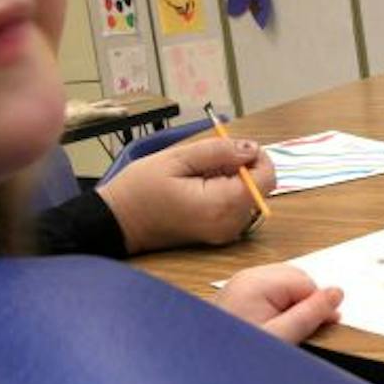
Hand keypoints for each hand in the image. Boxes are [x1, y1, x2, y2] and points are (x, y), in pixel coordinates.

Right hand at [97, 135, 278, 252]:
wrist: (118, 223)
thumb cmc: (140, 190)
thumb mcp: (177, 158)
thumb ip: (218, 151)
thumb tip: (250, 148)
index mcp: (221, 205)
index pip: (266, 179)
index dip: (257, 158)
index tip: (233, 148)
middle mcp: (230, 224)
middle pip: (260, 188)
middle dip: (242, 168)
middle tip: (208, 161)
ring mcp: (225, 233)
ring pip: (249, 197)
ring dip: (233, 180)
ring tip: (199, 175)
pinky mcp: (218, 235)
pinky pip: (236, 208)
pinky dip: (226, 192)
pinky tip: (199, 188)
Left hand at [216, 264, 342, 344]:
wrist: (205, 369)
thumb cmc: (236, 355)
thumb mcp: (282, 337)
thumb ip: (311, 313)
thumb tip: (336, 293)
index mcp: (257, 282)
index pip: (306, 282)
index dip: (318, 306)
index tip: (320, 328)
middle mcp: (246, 278)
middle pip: (295, 281)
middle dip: (304, 305)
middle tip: (302, 333)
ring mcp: (239, 286)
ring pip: (283, 288)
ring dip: (291, 307)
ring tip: (284, 334)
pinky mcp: (236, 296)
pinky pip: (268, 295)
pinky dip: (276, 309)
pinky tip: (270, 330)